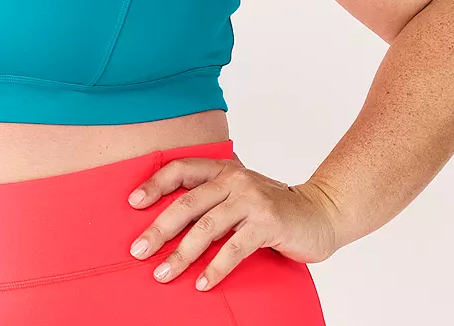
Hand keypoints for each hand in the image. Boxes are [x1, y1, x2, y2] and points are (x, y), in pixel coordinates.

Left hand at [126, 153, 338, 290]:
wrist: (320, 213)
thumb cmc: (272, 208)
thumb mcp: (239, 195)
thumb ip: (212, 200)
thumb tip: (167, 223)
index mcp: (223, 169)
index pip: (181, 169)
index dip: (155, 184)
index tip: (132, 203)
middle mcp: (234, 179)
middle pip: (187, 202)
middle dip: (160, 228)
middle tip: (138, 250)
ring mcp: (251, 199)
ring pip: (207, 227)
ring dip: (182, 254)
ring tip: (163, 273)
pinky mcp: (267, 222)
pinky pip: (234, 248)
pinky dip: (215, 268)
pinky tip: (202, 284)